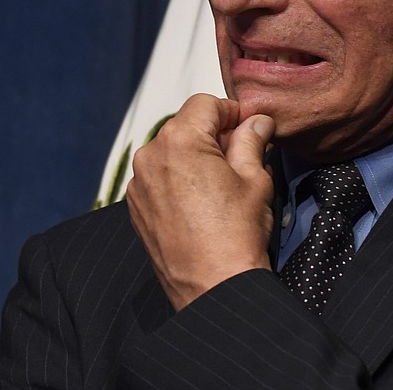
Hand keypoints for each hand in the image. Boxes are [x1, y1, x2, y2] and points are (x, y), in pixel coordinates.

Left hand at [126, 93, 276, 310]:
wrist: (212, 289)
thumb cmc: (235, 235)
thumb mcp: (254, 179)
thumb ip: (251, 141)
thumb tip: (256, 122)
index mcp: (179, 140)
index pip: (205, 104)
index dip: (231, 112)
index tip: (249, 127)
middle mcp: (151, 156)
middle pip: (184, 126)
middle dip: (212, 135)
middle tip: (241, 156)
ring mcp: (139, 183)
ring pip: (170, 152)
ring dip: (194, 157)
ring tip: (221, 183)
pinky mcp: (136, 207)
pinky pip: (158, 178)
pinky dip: (177, 179)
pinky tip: (201, 202)